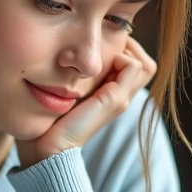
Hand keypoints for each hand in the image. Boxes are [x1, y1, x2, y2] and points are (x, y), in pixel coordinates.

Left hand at [17, 37, 157, 167]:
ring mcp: (122, 99)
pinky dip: (121, 55)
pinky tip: (95, 61)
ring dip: (123, 49)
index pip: (135, 60)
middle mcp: (122, 96)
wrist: (48, 148)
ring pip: (143, 62)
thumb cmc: (50, 118)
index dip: (120, 46)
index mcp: (112, 94)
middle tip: (98, 44)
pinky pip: (134, 66)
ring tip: (97, 51)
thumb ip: (76, 74)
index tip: (95, 43)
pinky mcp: (115, 101)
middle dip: (125, 45)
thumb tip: (74, 48)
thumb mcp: (67, 89)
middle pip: (143, 61)